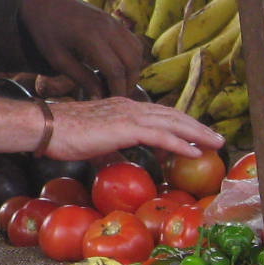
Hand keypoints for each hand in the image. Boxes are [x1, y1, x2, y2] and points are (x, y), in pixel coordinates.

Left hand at [17, 0, 146, 98]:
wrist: (46, 3)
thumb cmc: (47, 32)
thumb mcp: (58, 59)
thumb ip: (81, 78)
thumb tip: (99, 97)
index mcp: (90, 37)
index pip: (115, 70)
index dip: (117, 90)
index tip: (112, 104)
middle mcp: (108, 28)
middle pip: (132, 62)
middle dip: (128, 83)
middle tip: (117, 98)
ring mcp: (114, 22)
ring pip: (136, 52)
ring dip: (132, 71)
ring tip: (118, 85)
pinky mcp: (116, 21)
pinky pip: (133, 42)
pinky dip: (131, 58)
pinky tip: (118, 69)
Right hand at [43, 97, 221, 161]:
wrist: (47, 127)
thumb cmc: (62, 135)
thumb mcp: (94, 141)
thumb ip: (110, 146)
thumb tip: (116, 156)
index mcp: (123, 108)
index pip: (160, 114)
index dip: (181, 124)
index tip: (197, 134)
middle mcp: (130, 107)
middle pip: (173, 116)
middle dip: (197, 127)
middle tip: (216, 138)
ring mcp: (129, 116)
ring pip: (173, 124)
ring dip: (197, 134)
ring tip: (215, 144)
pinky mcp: (126, 128)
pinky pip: (160, 136)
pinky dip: (180, 144)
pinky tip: (194, 151)